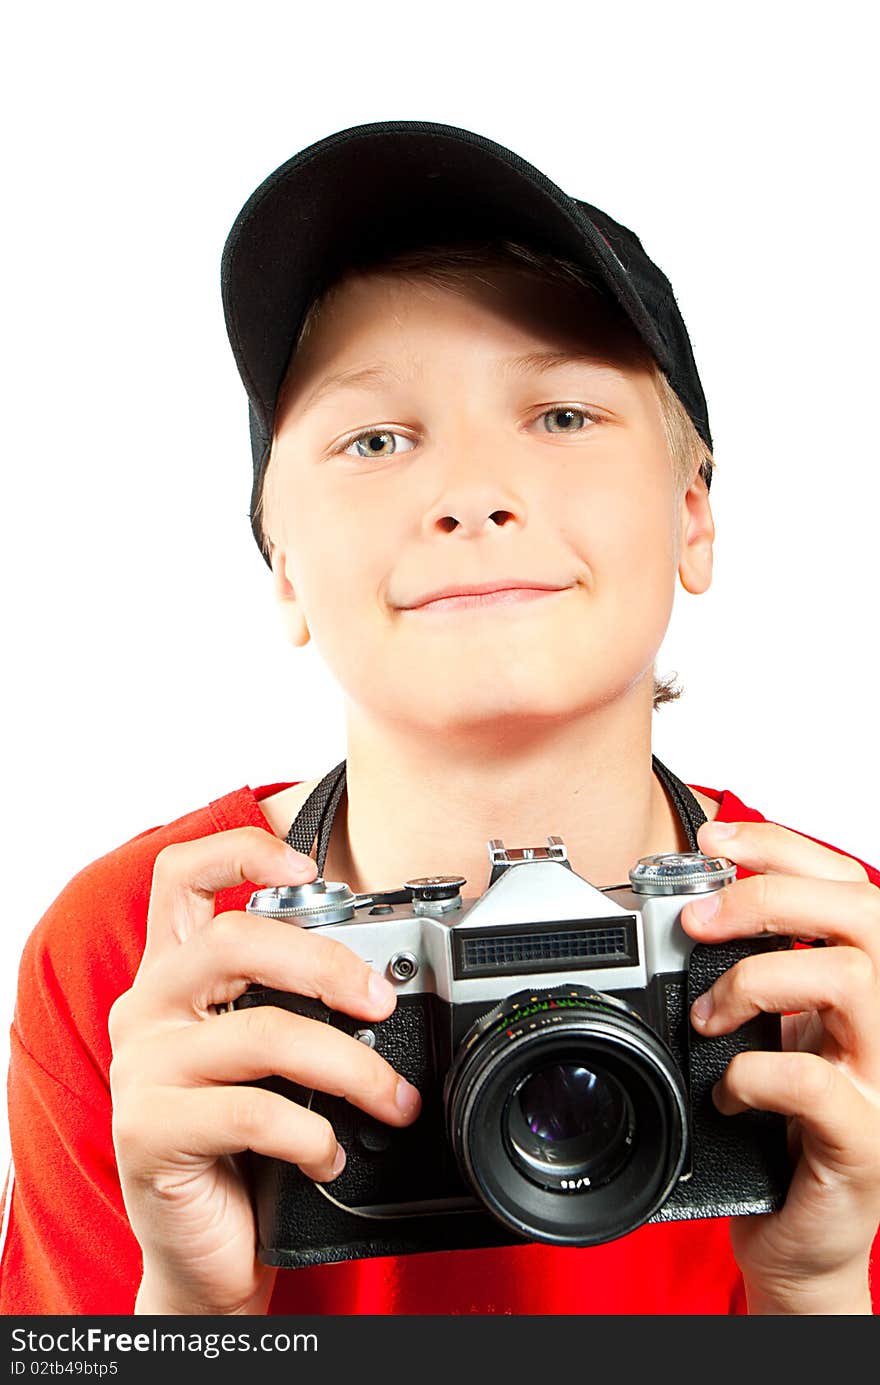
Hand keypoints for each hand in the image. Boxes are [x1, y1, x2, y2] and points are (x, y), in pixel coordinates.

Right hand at [108, 827, 421, 1314]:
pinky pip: (256, 1113)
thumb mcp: (264, 1060)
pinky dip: (314, 1134)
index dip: (240, 852)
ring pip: (264, 1033)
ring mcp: (142, 1069)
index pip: (181, 877)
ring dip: (351, 1067)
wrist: (201, 1249)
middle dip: (326, 963)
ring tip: (392, 1101)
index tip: (304, 866)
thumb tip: (381, 983)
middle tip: (381, 1003)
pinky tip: (328, 1154)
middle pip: (232, 942)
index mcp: (172, 976)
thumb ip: (291, 1007)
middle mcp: (148, 1009)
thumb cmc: (241, 1145)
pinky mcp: (149, 1130)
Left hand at [680, 819, 879, 1313]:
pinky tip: (727, 1090)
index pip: (848, 881)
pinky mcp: (864, 1140)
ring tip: (707, 1016)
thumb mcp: (777, 1028)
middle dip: (768, 897)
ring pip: (848, 978)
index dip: (783, 847)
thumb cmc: (787, 1121)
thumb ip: (761, 966)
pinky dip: (752, 1073)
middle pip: (862, 914)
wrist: (803, 1232)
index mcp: (867, 981)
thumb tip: (693, 902)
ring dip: (755, 982)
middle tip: (698, 921)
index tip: (714, 841)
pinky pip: (815, 1082)